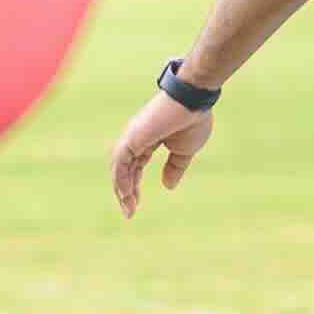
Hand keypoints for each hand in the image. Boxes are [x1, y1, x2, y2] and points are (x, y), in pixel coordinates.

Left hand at [108, 89, 211, 216]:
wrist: (193, 100)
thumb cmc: (192, 119)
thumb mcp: (185, 150)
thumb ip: (174, 167)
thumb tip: (167, 186)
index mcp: (147, 140)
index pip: (135, 167)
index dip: (134, 186)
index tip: (135, 206)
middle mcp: (135, 139)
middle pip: (124, 170)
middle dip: (125, 192)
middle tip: (129, 212)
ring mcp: (132, 138)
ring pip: (119, 169)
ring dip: (121, 190)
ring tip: (128, 209)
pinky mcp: (132, 138)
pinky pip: (121, 164)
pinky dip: (121, 180)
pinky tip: (125, 195)